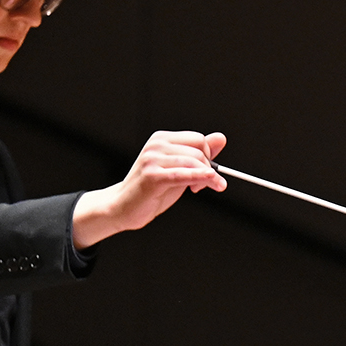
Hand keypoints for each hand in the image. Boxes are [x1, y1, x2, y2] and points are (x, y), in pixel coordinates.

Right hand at [72, 131, 227, 246]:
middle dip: (208, 168)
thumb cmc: (152, 190)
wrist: (124, 208)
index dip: (208, 156)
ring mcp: (152, 159)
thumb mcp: (179, 169)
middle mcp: (156, 145)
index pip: (198, 139)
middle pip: (198, 149)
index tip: (207, 173)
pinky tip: (212, 181)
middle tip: (201, 186)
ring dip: (206, 178)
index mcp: (162, 139)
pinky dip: (200, 177)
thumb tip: (221, 138)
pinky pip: (183, 175)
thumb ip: (199, 154)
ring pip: (194, 162)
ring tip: (197, 190)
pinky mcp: (152, 176)